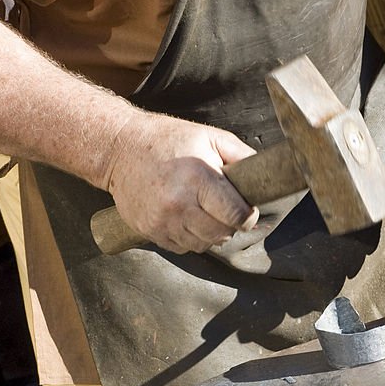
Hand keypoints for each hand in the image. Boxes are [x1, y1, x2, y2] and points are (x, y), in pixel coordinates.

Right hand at [102, 114, 259, 253]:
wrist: (120, 148)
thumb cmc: (169, 139)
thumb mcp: (210, 136)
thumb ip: (241, 156)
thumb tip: (264, 175)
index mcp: (198, 178)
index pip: (237, 215)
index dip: (248, 216)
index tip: (247, 210)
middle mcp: (179, 203)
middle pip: (222, 234)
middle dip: (231, 226)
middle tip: (226, 210)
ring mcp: (162, 220)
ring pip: (203, 245)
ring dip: (211, 234)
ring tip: (205, 212)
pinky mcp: (149, 230)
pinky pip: (182, 248)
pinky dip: (190, 238)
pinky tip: (186, 217)